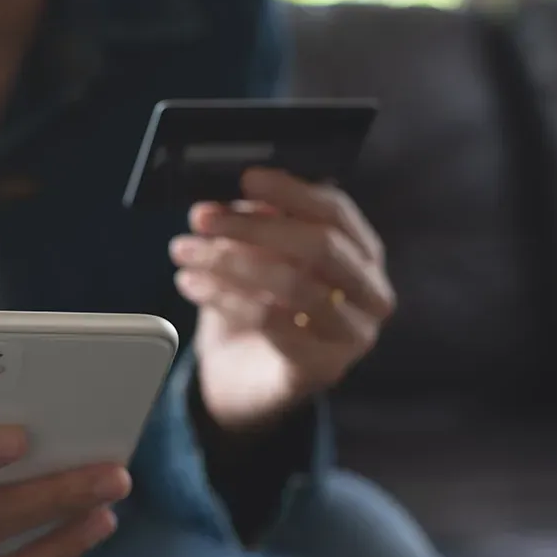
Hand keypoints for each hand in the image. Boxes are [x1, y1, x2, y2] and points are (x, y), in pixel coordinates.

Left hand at [170, 168, 395, 430]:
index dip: (292, 191)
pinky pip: (272, 323)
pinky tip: (192, 284)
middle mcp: (371, 292)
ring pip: (293, 284)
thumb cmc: (259, 304)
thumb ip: (257, 225)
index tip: (248, 179)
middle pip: (319, 245)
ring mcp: (353, 335)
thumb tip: (231, 203)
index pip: (336, 211)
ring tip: (186, 252)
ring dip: (230, 262)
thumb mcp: (257, 254)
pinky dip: (225, 298)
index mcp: (362, 253)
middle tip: (202, 217)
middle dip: (254, 226)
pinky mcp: (322, 367)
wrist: (247, 376)